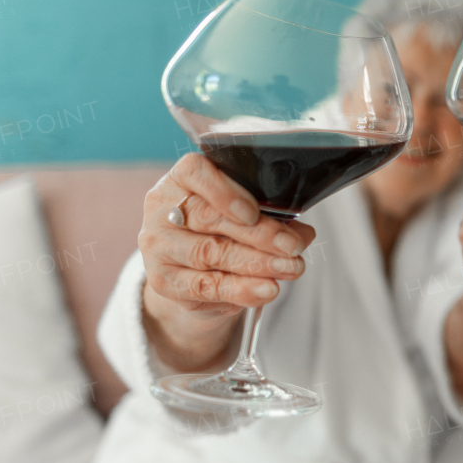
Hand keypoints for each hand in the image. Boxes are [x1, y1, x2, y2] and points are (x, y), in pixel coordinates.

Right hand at [140, 153, 314, 320]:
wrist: (191, 271)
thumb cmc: (222, 230)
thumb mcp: (246, 216)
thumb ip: (272, 217)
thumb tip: (303, 233)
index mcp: (182, 179)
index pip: (195, 173)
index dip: (225, 192)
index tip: (254, 212)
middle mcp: (163, 208)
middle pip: (210, 218)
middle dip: (259, 234)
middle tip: (293, 247)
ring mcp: (158, 245)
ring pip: (210, 253)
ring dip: (257, 263)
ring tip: (291, 268)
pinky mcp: (163, 280)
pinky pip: (205, 286)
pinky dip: (241, 289)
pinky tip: (267, 289)